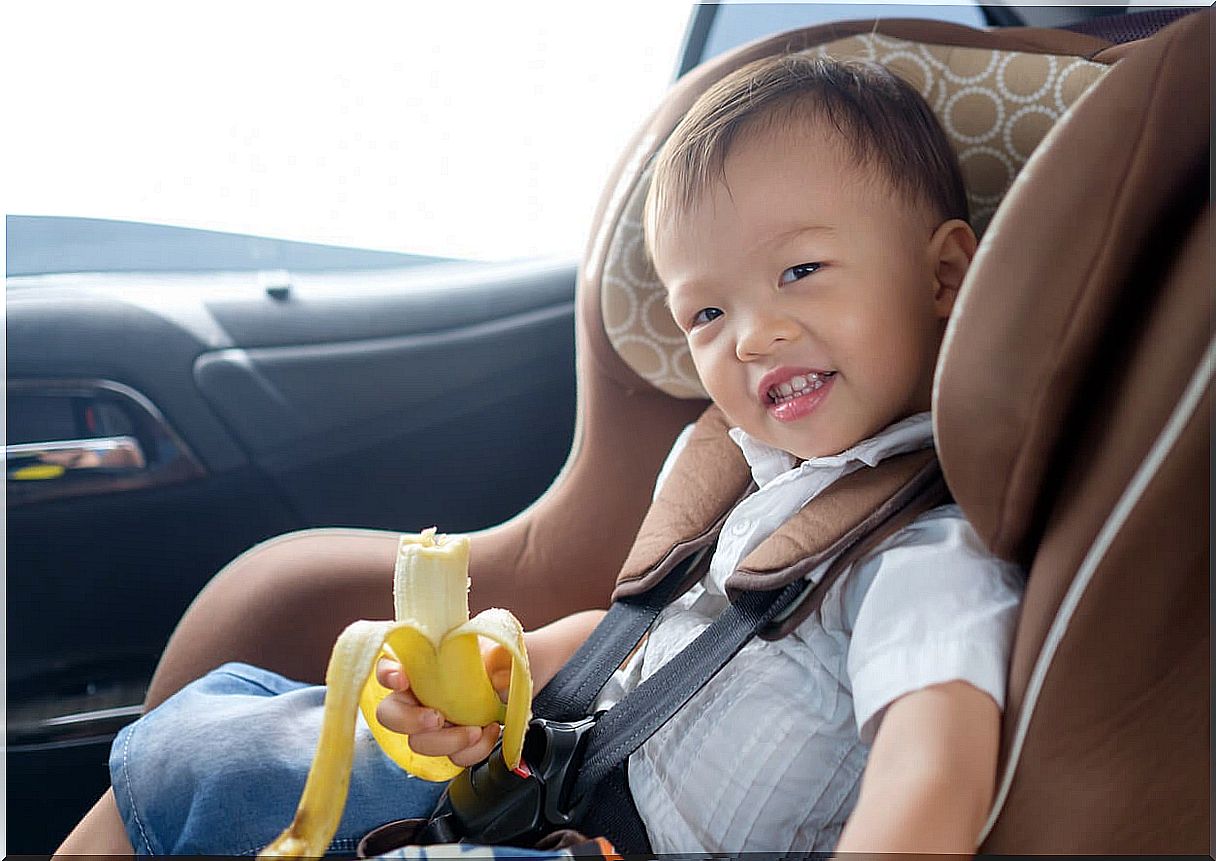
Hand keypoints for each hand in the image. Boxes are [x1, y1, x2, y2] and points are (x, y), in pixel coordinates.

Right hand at [373, 656, 502, 767]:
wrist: (512, 686)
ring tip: (475, 731)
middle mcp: (417, 694)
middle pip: (389, 714)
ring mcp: (430, 723)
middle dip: (410, 721)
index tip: (401, 679)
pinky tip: (487, 734)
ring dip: (446, 742)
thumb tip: (496, 673)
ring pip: (418, 742)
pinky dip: (470, 752)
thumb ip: (496, 656)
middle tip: (437, 718)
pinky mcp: (450, 744)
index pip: (387, 665)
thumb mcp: (498, 650)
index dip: (387, 673)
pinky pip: (452, 757)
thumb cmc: (496, 662)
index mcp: (420, 664)